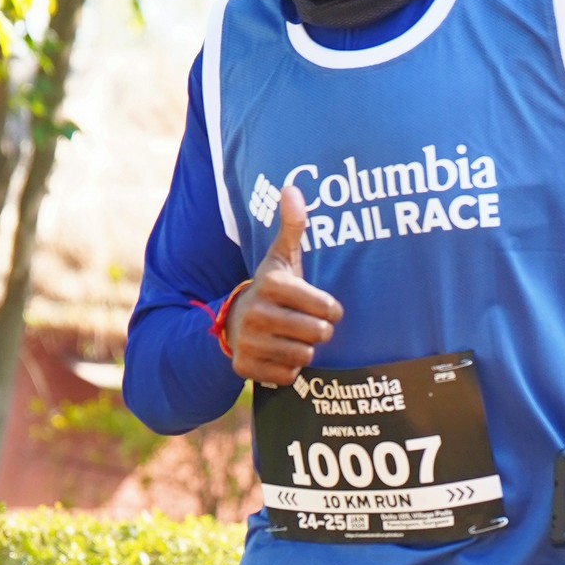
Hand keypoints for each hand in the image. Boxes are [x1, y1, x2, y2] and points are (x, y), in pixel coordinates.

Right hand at [222, 184, 342, 385]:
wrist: (233, 322)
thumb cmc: (271, 289)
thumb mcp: (282, 257)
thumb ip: (293, 226)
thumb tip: (292, 188)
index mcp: (271, 284)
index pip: (327, 308)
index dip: (331, 309)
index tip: (323, 306)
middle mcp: (257, 313)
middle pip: (318, 334)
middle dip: (319, 331)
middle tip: (308, 324)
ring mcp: (250, 342)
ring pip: (305, 356)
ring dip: (305, 350)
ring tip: (293, 337)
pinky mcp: (246, 368)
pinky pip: (288, 376)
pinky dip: (289, 369)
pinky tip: (279, 353)